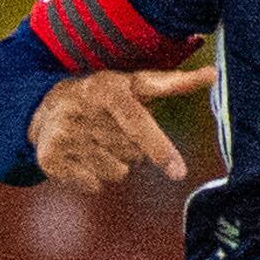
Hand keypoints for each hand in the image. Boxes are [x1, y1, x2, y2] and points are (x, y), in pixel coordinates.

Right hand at [30, 64, 211, 190]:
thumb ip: (174, 83)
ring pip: (117, 172)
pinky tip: (82, 156)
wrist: (45, 105)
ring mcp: (66, 134)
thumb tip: (214, 75)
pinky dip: (92, 177)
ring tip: (98, 142)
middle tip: (115, 132)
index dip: (159, 147)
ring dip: (114, 164)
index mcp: (110, 88)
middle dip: (133, 150)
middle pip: (134, 155)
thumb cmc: (105, 96)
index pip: (138, 122)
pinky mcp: (50, 157)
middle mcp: (85, 109)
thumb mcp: (135, 84)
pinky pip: (94, 185)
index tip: (178, 172)